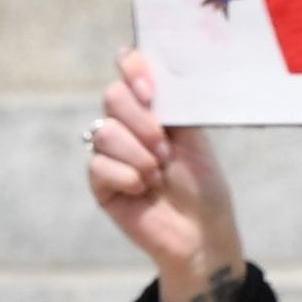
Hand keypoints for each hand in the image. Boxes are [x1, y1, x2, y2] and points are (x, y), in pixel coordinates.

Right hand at [85, 50, 246, 301]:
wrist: (200, 233)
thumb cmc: (204, 187)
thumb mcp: (195, 138)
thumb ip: (173, 105)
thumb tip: (153, 71)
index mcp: (154, 108)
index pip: (130, 68)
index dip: (133, 69)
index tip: (150, 92)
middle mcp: (129, 125)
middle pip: (112, 96)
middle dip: (141, 122)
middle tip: (165, 149)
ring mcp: (112, 153)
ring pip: (104, 131)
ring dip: (137, 154)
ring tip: (158, 175)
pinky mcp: (100, 182)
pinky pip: (98, 164)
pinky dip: (125, 176)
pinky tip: (142, 190)